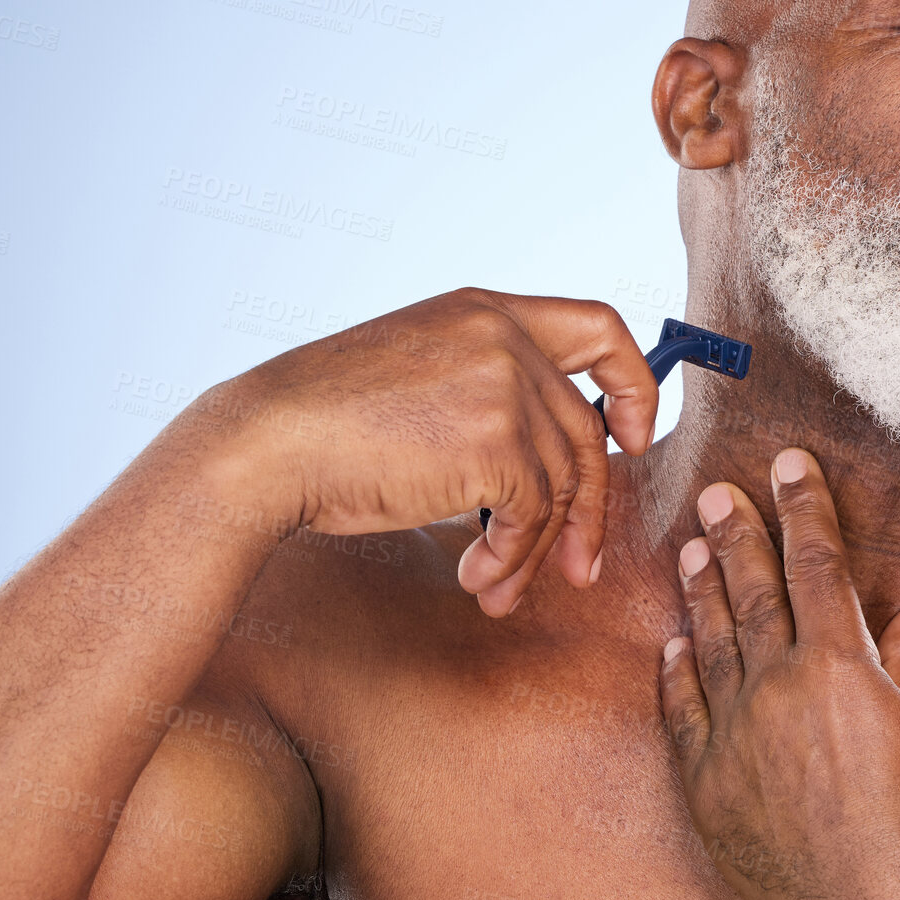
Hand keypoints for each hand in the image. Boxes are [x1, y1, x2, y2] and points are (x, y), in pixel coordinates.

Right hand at [186, 288, 658, 614]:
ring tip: (497, 588)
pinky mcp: (498, 442)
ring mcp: (505, 386)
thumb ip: (487, 392)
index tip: (630, 436)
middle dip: (587, 510)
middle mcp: (504, 338)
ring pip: (563, 483)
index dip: (634, 383)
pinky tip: (477, 580)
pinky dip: (511, 559)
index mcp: (484, 311)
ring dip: (537, 550)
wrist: (265, 446)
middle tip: (577, 569)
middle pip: (586, 430)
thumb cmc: (325, 426)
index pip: (599, 327)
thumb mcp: (418, 375)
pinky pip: (534, 516)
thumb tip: (552, 468)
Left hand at [659, 448, 899, 899]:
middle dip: (734, 533)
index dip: (802, 508)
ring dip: (702, 589)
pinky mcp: (705, 779)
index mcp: (840, 665)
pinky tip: (672, 645)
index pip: (817, 564)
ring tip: (691, 548)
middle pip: (752, 590)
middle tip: (714, 491)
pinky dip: (676, 672)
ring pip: (711, 640)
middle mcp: (779, 685)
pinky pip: (682, 710)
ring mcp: (735, 732)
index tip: (788, 465)